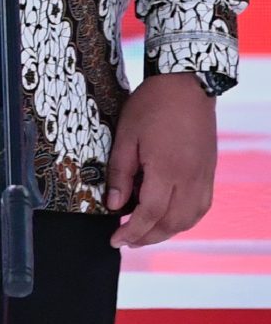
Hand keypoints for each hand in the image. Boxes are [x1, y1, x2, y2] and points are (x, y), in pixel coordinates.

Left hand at [106, 72, 216, 247]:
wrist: (187, 83)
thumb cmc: (153, 104)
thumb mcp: (126, 134)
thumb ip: (120, 173)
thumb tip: (114, 206)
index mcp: (166, 169)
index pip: (149, 214)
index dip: (131, 232)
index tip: (115, 240)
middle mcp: (189, 178)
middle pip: (170, 223)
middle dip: (147, 238)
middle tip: (126, 239)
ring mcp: (203, 176)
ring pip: (188, 219)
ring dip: (166, 231)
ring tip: (145, 231)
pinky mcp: (209, 171)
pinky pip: (200, 207)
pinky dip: (184, 219)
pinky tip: (168, 216)